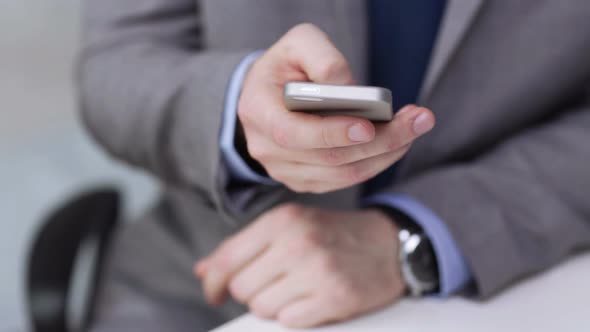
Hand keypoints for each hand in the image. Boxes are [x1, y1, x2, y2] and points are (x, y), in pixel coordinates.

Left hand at [196, 203, 405, 327]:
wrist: (387, 244)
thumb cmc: (331, 236)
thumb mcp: (289, 227)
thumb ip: (244, 248)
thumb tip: (204, 272)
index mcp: (281, 220)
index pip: (226, 259)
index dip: (213, 282)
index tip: (214, 293)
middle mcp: (297, 242)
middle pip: (241, 287)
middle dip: (251, 292)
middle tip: (274, 283)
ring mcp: (318, 270)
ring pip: (262, 308)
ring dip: (273, 305)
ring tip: (296, 290)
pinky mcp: (336, 297)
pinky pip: (289, 321)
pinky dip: (295, 316)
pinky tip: (310, 300)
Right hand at [238, 23, 434, 192]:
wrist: (269, 93)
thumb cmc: (286, 66)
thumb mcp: (298, 44)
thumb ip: (323, 59)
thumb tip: (351, 90)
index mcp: (259, 112)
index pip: (294, 134)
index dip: (332, 133)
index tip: (370, 125)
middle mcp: (267, 149)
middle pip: (328, 158)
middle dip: (379, 141)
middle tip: (418, 120)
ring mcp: (285, 171)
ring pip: (343, 175)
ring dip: (385, 154)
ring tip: (415, 127)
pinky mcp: (305, 181)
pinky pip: (345, 180)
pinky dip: (376, 163)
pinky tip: (398, 141)